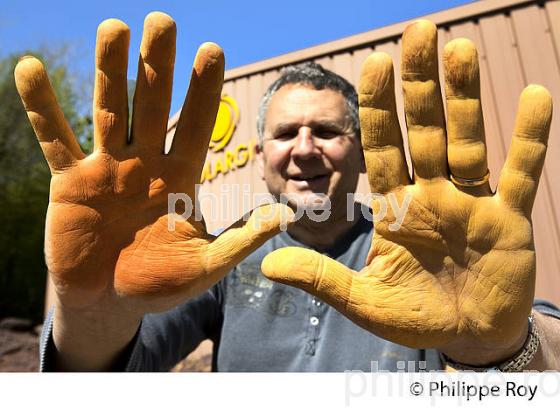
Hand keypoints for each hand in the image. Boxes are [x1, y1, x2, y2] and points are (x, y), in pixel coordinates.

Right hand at [15, 13, 290, 317]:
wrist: (110, 300)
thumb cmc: (159, 282)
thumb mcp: (205, 265)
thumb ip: (241, 241)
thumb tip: (286, 217)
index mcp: (180, 177)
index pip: (197, 125)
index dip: (203, 90)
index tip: (212, 50)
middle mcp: (146, 163)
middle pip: (153, 105)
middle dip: (157, 65)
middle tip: (163, 20)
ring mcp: (107, 168)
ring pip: (110, 110)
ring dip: (109, 70)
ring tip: (113, 27)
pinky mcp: (70, 181)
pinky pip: (56, 138)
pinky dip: (42, 107)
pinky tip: (29, 68)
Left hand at [261, 20, 552, 364]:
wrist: (466, 339)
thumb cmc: (414, 318)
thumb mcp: (362, 302)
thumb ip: (320, 279)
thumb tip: (267, 267)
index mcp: (395, 210)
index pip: (382, 149)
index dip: (378, 108)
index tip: (374, 62)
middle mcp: (431, 196)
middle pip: (423, 132)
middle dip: (419, 86)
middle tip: (418, 32)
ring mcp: (471, 204)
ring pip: (468, 141)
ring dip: (465, 98)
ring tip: (460, 49)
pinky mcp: (509, 219)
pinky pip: (522, 172)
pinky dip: (529, 138)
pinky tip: (534, 96)